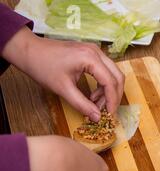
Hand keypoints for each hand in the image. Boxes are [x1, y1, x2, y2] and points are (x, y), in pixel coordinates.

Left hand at [2, 27, 123, 120]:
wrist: (29, 51)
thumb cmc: (43, 67)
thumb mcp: (63, 89)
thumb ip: (82, 104)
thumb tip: (97, 117)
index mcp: (90, 58)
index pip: (111, 82)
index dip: (112, 100)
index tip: (110, 114)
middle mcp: (96, 52)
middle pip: (117, 76)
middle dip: (115, 96)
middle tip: (107, 111)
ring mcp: (95, 51)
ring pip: (113, 73)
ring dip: (109, 90)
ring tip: (96, 104)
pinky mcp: (91, 53)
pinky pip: (105, 70)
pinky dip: (103, 84)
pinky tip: (93, 94)